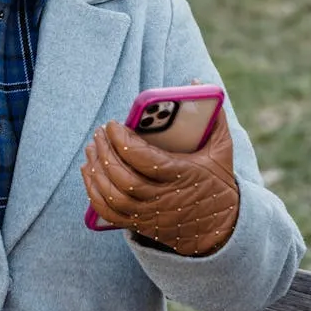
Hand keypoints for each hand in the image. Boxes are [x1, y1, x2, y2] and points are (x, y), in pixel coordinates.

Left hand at [81, 109, 238, 255]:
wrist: (220, 228)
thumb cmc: (218, 183)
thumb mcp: (222, 150)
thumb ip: (213, 116)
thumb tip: (196, 82)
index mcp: (183, 175)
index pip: (144, 159)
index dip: (122, 141)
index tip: (112, 124)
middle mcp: (164, 198)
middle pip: (123, 178)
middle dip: (106, 152)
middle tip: (98, 133)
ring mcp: (149, 214)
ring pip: (112, 195)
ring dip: (96, 170)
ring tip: (91, 148)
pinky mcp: (139, 224)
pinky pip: (108, 212)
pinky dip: (93, 191)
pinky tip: (89, 171)